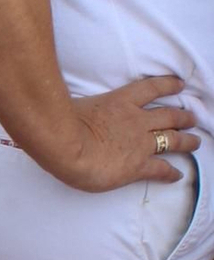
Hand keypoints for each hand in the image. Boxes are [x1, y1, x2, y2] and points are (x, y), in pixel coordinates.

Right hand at [50, 76, 199, 191]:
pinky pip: (162, 169)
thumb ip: (86, 108)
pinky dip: (172, 172)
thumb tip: (77, 112)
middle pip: (168, 115)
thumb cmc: (63, 123)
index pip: (151, 88)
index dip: (168, 85)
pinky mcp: (138, 166)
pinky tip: (178, 174)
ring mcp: (140, 143)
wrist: (66, 144)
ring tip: (196, 142)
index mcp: (120, 101)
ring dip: (187, 141)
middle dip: (183, 117)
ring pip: (173, 139)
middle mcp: (136, 120)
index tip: (179, 84)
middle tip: (192, 118)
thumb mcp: (76, 105)